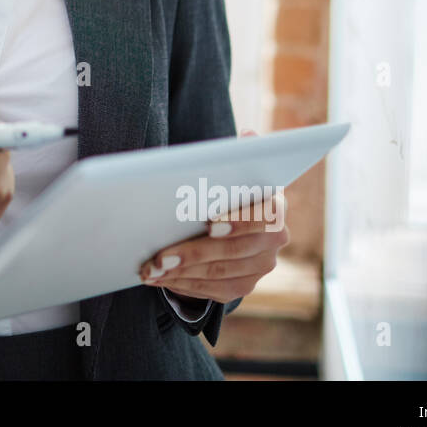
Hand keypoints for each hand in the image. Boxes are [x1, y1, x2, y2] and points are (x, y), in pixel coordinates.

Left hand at [139, 129, 288, 303]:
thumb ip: (240, 154)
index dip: (237, 223)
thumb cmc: (227, 188)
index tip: (208, 225)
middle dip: (192, 254)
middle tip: (159, 257)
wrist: (234, 220)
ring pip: (218, 273)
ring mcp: (260, 267)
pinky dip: (184, 284)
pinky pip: (213, 290)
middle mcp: (275, 242)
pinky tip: (161, 279)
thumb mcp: (233, 169)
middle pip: (232, 252)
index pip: (261, 218)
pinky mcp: (244, 286)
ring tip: (151, 270)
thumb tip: (249, 137)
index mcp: (274, 208)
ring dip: (181, 273)